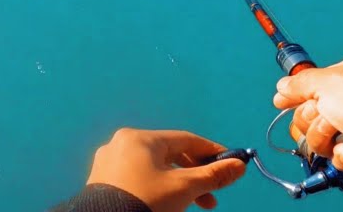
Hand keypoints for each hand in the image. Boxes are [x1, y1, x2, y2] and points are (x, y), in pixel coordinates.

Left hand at [86, 128, 246, 211]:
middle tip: (211, 199)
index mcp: (140, 138)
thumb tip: (241, 165)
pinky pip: (139, 180)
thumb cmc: (147, 202)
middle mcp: (122, 144)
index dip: (211, 153)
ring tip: (191, 206)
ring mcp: (109, 164)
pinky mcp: (102, 183)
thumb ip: (213, 175)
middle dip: (195, 178)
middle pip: (170, 156)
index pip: (186, 140)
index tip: (230, 166)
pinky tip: (167, 206)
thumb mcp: (184, 188)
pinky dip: (158, 190)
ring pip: (155, 170)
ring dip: (178, 187)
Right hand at [273, 55, 342, 171]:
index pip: (311, 85)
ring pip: (321, 138)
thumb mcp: (329, 82)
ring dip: (325, 139)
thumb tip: (281, 87)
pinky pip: (340, 157)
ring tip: (341, 135)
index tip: (282, 102)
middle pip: (310, 113)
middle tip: (326, 117)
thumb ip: (301, 84)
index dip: (297, 96)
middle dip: (311, 119)